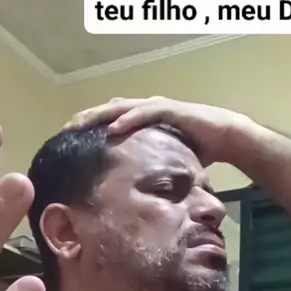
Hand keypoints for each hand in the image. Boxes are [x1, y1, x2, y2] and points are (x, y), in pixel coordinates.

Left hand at [64, 96, 252, 166]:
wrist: (225, 136)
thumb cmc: (198, 147)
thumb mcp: (166, 157)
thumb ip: (149, 163)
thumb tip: (135, 184)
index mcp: (143, 118)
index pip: (110, 119)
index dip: (89, 126)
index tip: (68, 137)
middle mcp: (147, 108)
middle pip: (108, 110)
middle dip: (86, 118)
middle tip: (64, 129)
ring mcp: (157, 106)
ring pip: (121, 107)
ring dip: (100, 115)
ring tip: (80, 124)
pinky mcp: (170, 110)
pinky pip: (145, 113)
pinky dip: (128, 119)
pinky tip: (113, 128)